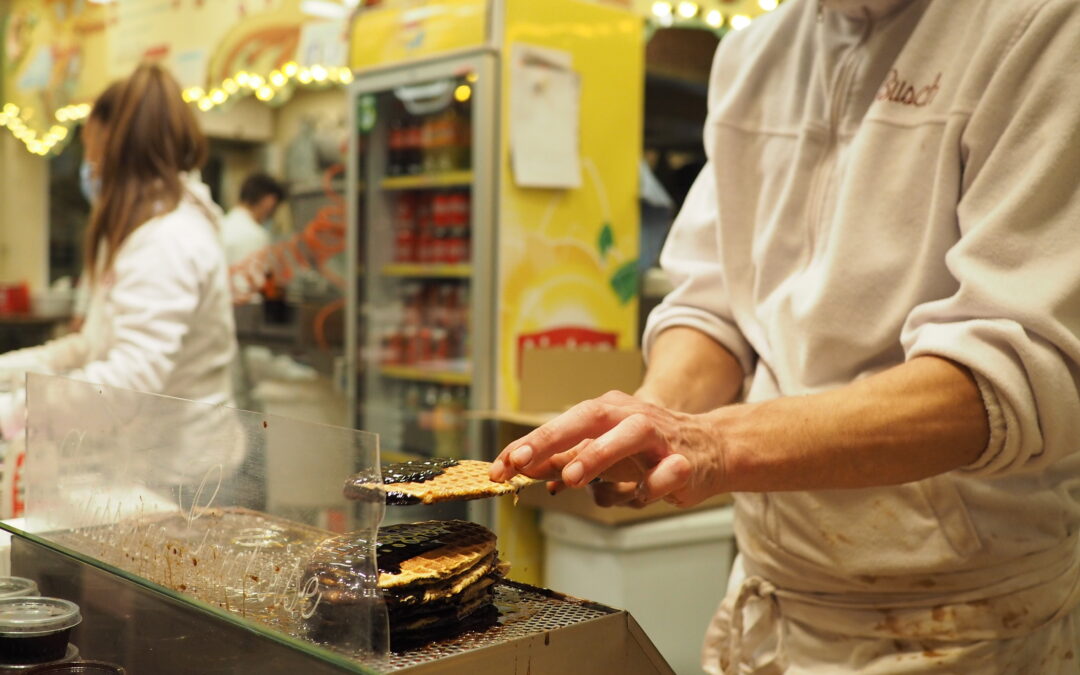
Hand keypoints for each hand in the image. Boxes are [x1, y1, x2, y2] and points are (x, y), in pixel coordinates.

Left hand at [489, 391, 726, 506]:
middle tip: (521, 462)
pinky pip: (667, 472)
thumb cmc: (648, 449)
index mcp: (607, 411)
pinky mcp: (685, 461)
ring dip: (598, 454)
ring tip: (571, 477)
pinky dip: (652, 484)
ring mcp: (660, 436)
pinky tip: (640, 494)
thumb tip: (524, 469)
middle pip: (588, 417)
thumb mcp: (602, 451)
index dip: (529, 444)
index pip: (562, 423)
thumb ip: (566, 459)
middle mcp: (630, 416)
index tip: (499, 466)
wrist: (710, 448)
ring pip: (629, 435)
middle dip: (552, 438)